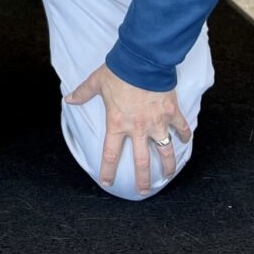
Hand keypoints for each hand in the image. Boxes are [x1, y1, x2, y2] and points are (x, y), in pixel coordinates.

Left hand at [66, 63, 191, 195]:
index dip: (108, 170)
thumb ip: (83, 93)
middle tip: (144, 190)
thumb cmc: (119, 71)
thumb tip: (69, 98)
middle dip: (143, 178)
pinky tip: (185, 141)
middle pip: (141, 161)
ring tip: (168, 175)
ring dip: (168, 165)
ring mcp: (157, 122)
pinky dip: (184, 135)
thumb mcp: (97, 82)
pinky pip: (181, 128)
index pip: (111, 153)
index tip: (107, 182)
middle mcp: (138, 128)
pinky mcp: (171, 113)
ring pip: (165, 150)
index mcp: (118, 123)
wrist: (143, 62)